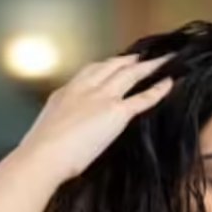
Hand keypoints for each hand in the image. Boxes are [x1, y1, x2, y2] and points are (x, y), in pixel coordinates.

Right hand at [14, 53, 173, 182]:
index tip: (117, 62)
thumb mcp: (50, 125)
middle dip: (129, 60)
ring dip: (148, 66)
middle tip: (143, 57)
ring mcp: (102, 98)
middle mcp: (85, 88)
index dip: (107, 65)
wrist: (43, 155)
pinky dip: (158, 89)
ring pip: (130, 74)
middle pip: (112, 66)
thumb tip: (68, 128)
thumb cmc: (42, 149)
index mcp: (67, 92)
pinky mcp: (116, 113)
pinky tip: (168, 83)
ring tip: (163, 61)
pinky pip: (143, 98)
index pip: (91, 71)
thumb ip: (63, 119)